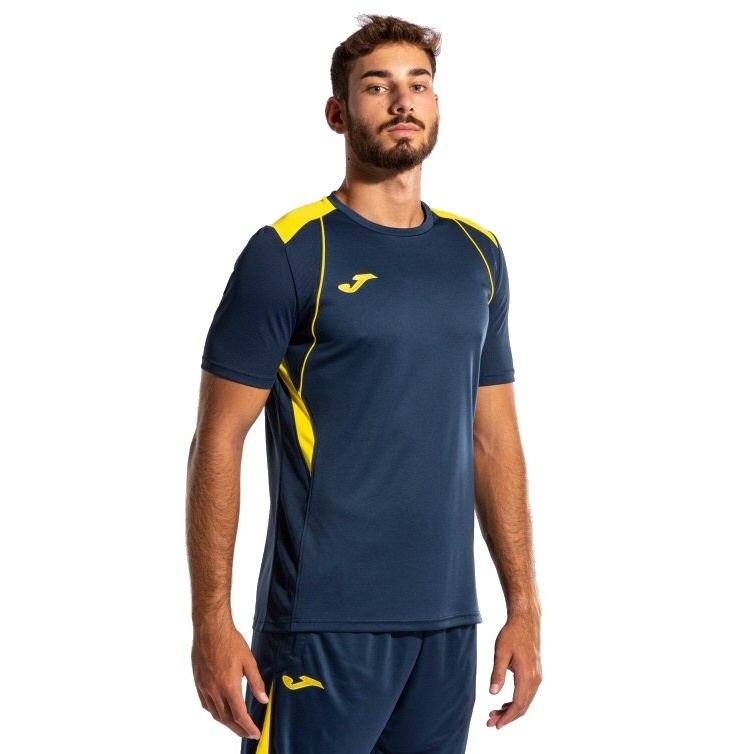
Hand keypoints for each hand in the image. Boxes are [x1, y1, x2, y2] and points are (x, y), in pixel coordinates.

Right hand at [191, 622, 268, 738]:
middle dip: (239, 729)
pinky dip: (216, 713)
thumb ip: (256, 682)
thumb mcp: (249, 661)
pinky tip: (222, 711)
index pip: (240, 715)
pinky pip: (206, 705)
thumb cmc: (230, 641)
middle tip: (248, 733)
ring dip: (227, 723)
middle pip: (227, 719)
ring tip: (237, 726)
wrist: (210, 629)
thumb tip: (263, 700)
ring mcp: (204, 688)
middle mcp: (214, 690)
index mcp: (229, 686)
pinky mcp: (198, 683)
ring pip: (215, 714)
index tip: (255, 733)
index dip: (248, 727)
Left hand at [487, 612, 541, 728]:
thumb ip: (497, 673)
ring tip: (495, 713)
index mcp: (527, 676)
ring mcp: (537, 676)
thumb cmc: (512, 634)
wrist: (526, 620)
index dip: (507, 717)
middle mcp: (535, 679)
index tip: (495, 725)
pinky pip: (527, 693)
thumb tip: (493, 693)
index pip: (518, 704)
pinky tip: (505, 703)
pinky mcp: (535, 673)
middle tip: (490, 721)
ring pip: (525, 701)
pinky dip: (517, 701)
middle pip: (523, 706)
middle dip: (507, 717)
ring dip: (511, 710)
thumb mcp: (501, 652)